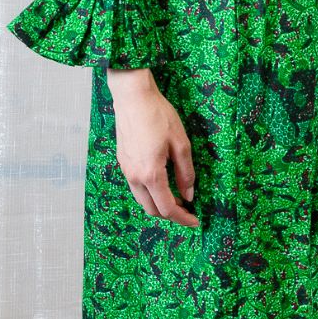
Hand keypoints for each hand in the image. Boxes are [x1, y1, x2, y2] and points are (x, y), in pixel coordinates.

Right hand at [106, 67, 198, 226]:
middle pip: (152, 209)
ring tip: (177, 197)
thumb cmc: (158, 116)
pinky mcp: (123, 162)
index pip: (167, 208)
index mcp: (151, 174)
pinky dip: (149, 193)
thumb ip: (186, 173)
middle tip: (188, 209)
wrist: (133, 97)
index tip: (195, 221)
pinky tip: (161, 183)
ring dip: (158, 204)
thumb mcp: (180, 144)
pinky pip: (136, 187)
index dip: (183, 218)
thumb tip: (189, 195)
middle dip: (171, 214)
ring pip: (142, 200)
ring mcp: (126, 170)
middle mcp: (135, 177)